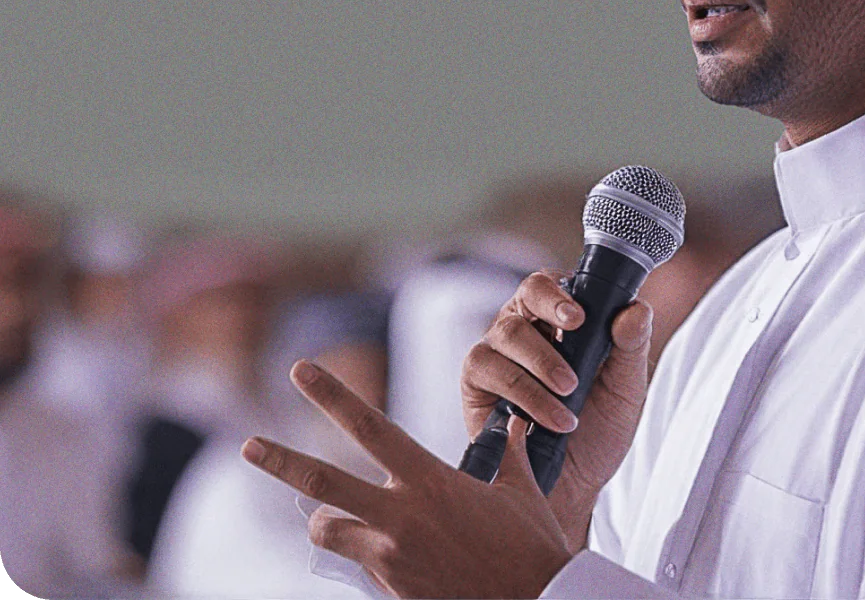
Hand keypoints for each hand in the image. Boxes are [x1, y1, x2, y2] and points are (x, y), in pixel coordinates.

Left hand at [242, 361, 572, 598]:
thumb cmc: (535, 549)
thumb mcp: (521, 494)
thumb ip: (511, 457)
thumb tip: (517, 428)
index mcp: (429, 480)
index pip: (369, 425)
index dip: (331, 394)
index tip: (302, 370)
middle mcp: (400, 515)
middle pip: (323, 480)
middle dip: (280, 460)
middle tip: (247, 444)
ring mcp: (390, 558)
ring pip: (329, 530)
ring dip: (328, 521)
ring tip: (337, 517)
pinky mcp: (392, 592)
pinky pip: (360, 568)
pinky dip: (365, 558)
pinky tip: (395, 563)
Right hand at [460, 270, 651, 548]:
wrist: (572, 486)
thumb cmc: (597, 431)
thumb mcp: (625, 390)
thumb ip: (632, 347)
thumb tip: (637, 309)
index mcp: (560, 318)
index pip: (555, 283)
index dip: (561, 292)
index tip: (579, 315)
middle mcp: (526, 325)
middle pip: (526, 295)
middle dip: (550, 311)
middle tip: (574, 333)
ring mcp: (498, 349)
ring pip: (508, 332)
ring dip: (542, 365)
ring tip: (569, 398)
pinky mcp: (476, 379)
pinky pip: (489, 368)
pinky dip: (522, 394)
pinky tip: (545, 418)